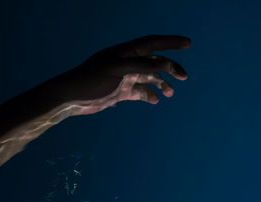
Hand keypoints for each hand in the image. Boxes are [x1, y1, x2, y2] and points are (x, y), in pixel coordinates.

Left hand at [54, 34, 190, 114]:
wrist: (71, 98)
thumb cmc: (91, 80)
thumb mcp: (116, 70)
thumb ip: (140, 66)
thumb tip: (164, 63)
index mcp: (125, 52)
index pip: (152, 42)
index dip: (171, 41)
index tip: (188, 43)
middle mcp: (127, 62)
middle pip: (155, 61)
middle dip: (171, 68)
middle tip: (184, 77)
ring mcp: (125, 77)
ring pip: (150, 78)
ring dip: (161, 84)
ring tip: (169, 93)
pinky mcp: (121, 91)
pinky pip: (140, 92)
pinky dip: (149, 95)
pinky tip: (154, 101)